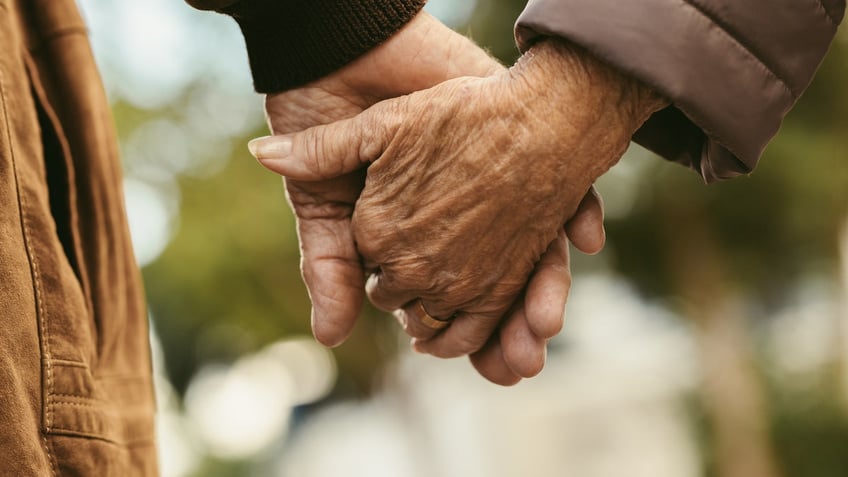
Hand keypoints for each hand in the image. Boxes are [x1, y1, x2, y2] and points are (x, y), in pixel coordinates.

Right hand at [251, 39, 666, 371]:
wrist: (348, 55)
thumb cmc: (328, 123)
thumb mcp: (322, 201)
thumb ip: (328, 264)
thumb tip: (329, 337)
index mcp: (417, 240)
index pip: (442, 303)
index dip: (452, 335)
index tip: (459, 361)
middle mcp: (463, 221)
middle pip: (497, 292)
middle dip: (509, 333)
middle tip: (518, 366)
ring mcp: (495, 188)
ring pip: (535, 255)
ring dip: (546, 292)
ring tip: (546, 327)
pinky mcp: (519, 147)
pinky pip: (565, 190)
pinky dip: (579, 213)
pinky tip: (585, 237)